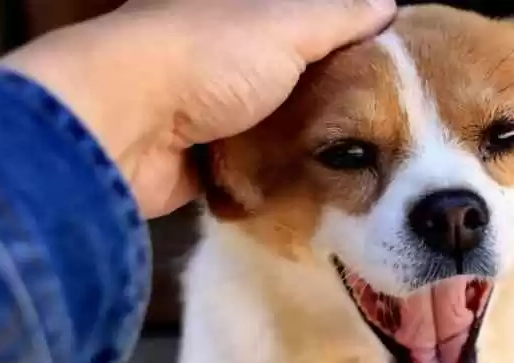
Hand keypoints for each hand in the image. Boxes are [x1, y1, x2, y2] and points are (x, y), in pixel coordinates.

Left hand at [0, 0, 395, 217]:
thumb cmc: (206, 58)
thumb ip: (337, 17)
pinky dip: (265, 181)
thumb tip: (387, 4)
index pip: (302, 25)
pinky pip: (241, 172)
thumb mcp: (287, 25)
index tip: (389, 72)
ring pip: (265, 131)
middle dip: (325, 105)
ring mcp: (199, 111)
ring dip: (296, 149)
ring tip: (352, 169)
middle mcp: (215, 57)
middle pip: (285, 82)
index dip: (343, 44)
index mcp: (234, 11)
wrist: (124, 126)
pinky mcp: (189, 161)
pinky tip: (305, 192)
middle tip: (380, 133)